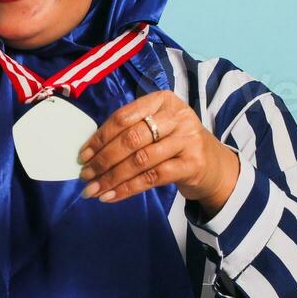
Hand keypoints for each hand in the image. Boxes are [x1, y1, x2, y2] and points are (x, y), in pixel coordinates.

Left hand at [76, 90, 238, 211]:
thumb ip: (130, 131)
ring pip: (140, 160)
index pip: (123, 117)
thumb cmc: (175, 143)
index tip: (83, 155)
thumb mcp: (157, 128)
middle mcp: (177, 116)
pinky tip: (111, 196)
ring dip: (112, 178)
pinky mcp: (192, 164)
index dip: (100, 137)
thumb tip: (89, 153)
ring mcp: (187, 139)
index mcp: (162, 100)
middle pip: (131, 139)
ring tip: (93, 190)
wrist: (214, 165)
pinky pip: (153, 178)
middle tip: (85, 176)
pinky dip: (128, 189)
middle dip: (103, 160)